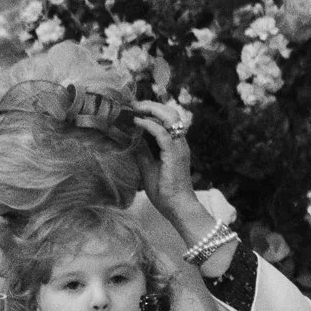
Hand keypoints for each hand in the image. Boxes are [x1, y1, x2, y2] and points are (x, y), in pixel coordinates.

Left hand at [132, 102, 213, 245]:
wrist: (177, 207)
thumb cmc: (165, 191)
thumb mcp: (148, 168)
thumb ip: (142, 152)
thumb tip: (130, 138)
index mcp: (176, 145)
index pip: (168, 119)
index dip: (153, 109)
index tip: (135, 107)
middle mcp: (180, 143)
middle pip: (172, 113)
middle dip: (152, 105)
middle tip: (134, 104)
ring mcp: (179, 148)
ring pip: (170, 118)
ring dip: (152, 110)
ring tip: (135, 109)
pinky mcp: (174, 155)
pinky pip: (163, 134)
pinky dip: (149, 125)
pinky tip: (137, 122)